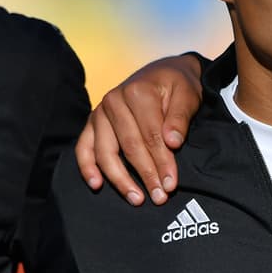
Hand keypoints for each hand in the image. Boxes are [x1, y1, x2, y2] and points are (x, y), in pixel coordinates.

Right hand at [75, 55, 202, 204]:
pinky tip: (97, 185)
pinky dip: (87, 167)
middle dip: (146, 174)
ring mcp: (100, 111)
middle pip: (129, 146)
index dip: (162, 162)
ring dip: (120, 179)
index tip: (171, 185)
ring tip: (136, 199)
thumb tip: (173, 143)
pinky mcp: (93, 122)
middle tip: (159, 197)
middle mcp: (114, 100)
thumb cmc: (176, 86)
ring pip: (106, 151)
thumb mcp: (187, 95)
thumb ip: (180, 118)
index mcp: (138, 91)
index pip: (151, 135)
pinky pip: (84, 147)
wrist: (162, 73)